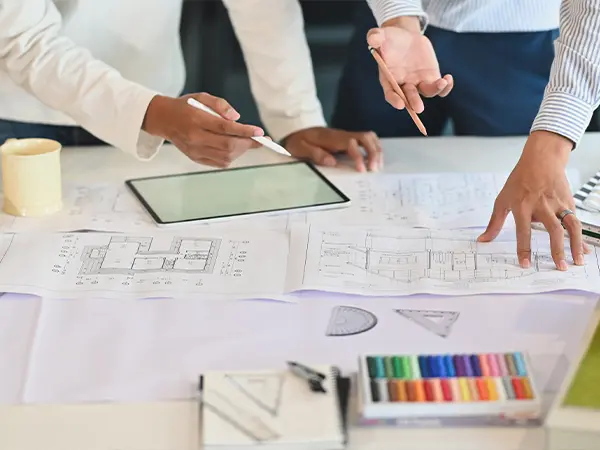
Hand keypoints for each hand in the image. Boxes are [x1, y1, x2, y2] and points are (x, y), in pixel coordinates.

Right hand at [143, 92, 263, 167]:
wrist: (163, 119)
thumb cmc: (185, 106)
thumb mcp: (201, 97)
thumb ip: (220, 105)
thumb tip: (237, 118)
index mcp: (196, 120)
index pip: (225, 128)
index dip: (245, 131)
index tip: (260, 132)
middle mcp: (195, 138)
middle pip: (227, 146)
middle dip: (247, 143)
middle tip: (258, 139)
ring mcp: (195, 151)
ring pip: (225, 157)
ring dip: (241, 151)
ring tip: (245, 141)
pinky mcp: (195, 158)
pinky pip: (219, 163)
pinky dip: (231, 157)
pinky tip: (233, 148)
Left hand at [283, 127, 381, 171]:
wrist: (296, 130)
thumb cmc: (298, 141)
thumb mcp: (299, 148)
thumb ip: (314, 154)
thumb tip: (331, 162)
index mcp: (331, 138)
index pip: (351, 142)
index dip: (358, 155)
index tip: (361, 170)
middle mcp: (342, 134)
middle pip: (365, 137)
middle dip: (373, 153)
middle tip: (374, 169)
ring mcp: (346, 135)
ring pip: (369, 137)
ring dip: (376, 151)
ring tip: (377, 166)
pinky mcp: (348, 139)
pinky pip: (366, 140)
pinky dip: (373, 149)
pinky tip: (373, 161)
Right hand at [367, 17, 452, 112]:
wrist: (404, 36)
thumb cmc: (389, 38)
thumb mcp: (380, 35)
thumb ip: (375, 37)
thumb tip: (373, 39)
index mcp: (389, 78)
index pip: (390, 93)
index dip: (394, 99)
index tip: (400, 105)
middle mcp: (403, 84)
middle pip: (409, 96)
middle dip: (414, 102)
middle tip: (419, 108)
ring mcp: (418, 81)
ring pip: (427, 92)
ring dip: (434, 90)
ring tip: (441, 83)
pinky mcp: (430, 76)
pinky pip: (438, 87)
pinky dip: (444, 87)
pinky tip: (448, 79)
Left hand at [478, 131, 588, 270]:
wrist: (541, 160)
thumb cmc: (519, 181)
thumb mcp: (502, 200)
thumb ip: (494, 223)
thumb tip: (482, 240)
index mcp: (522, 207)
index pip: (523, 232)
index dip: (524, 249)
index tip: (526, 264)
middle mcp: (542, 206)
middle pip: (552, 230)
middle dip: (557, 250)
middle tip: (559, 268)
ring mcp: (558, 204)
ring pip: (571, 226)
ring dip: (576, 245)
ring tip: (577, 261)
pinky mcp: (569, 203)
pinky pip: (576, 222)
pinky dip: (581, 237)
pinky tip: (584, 249)